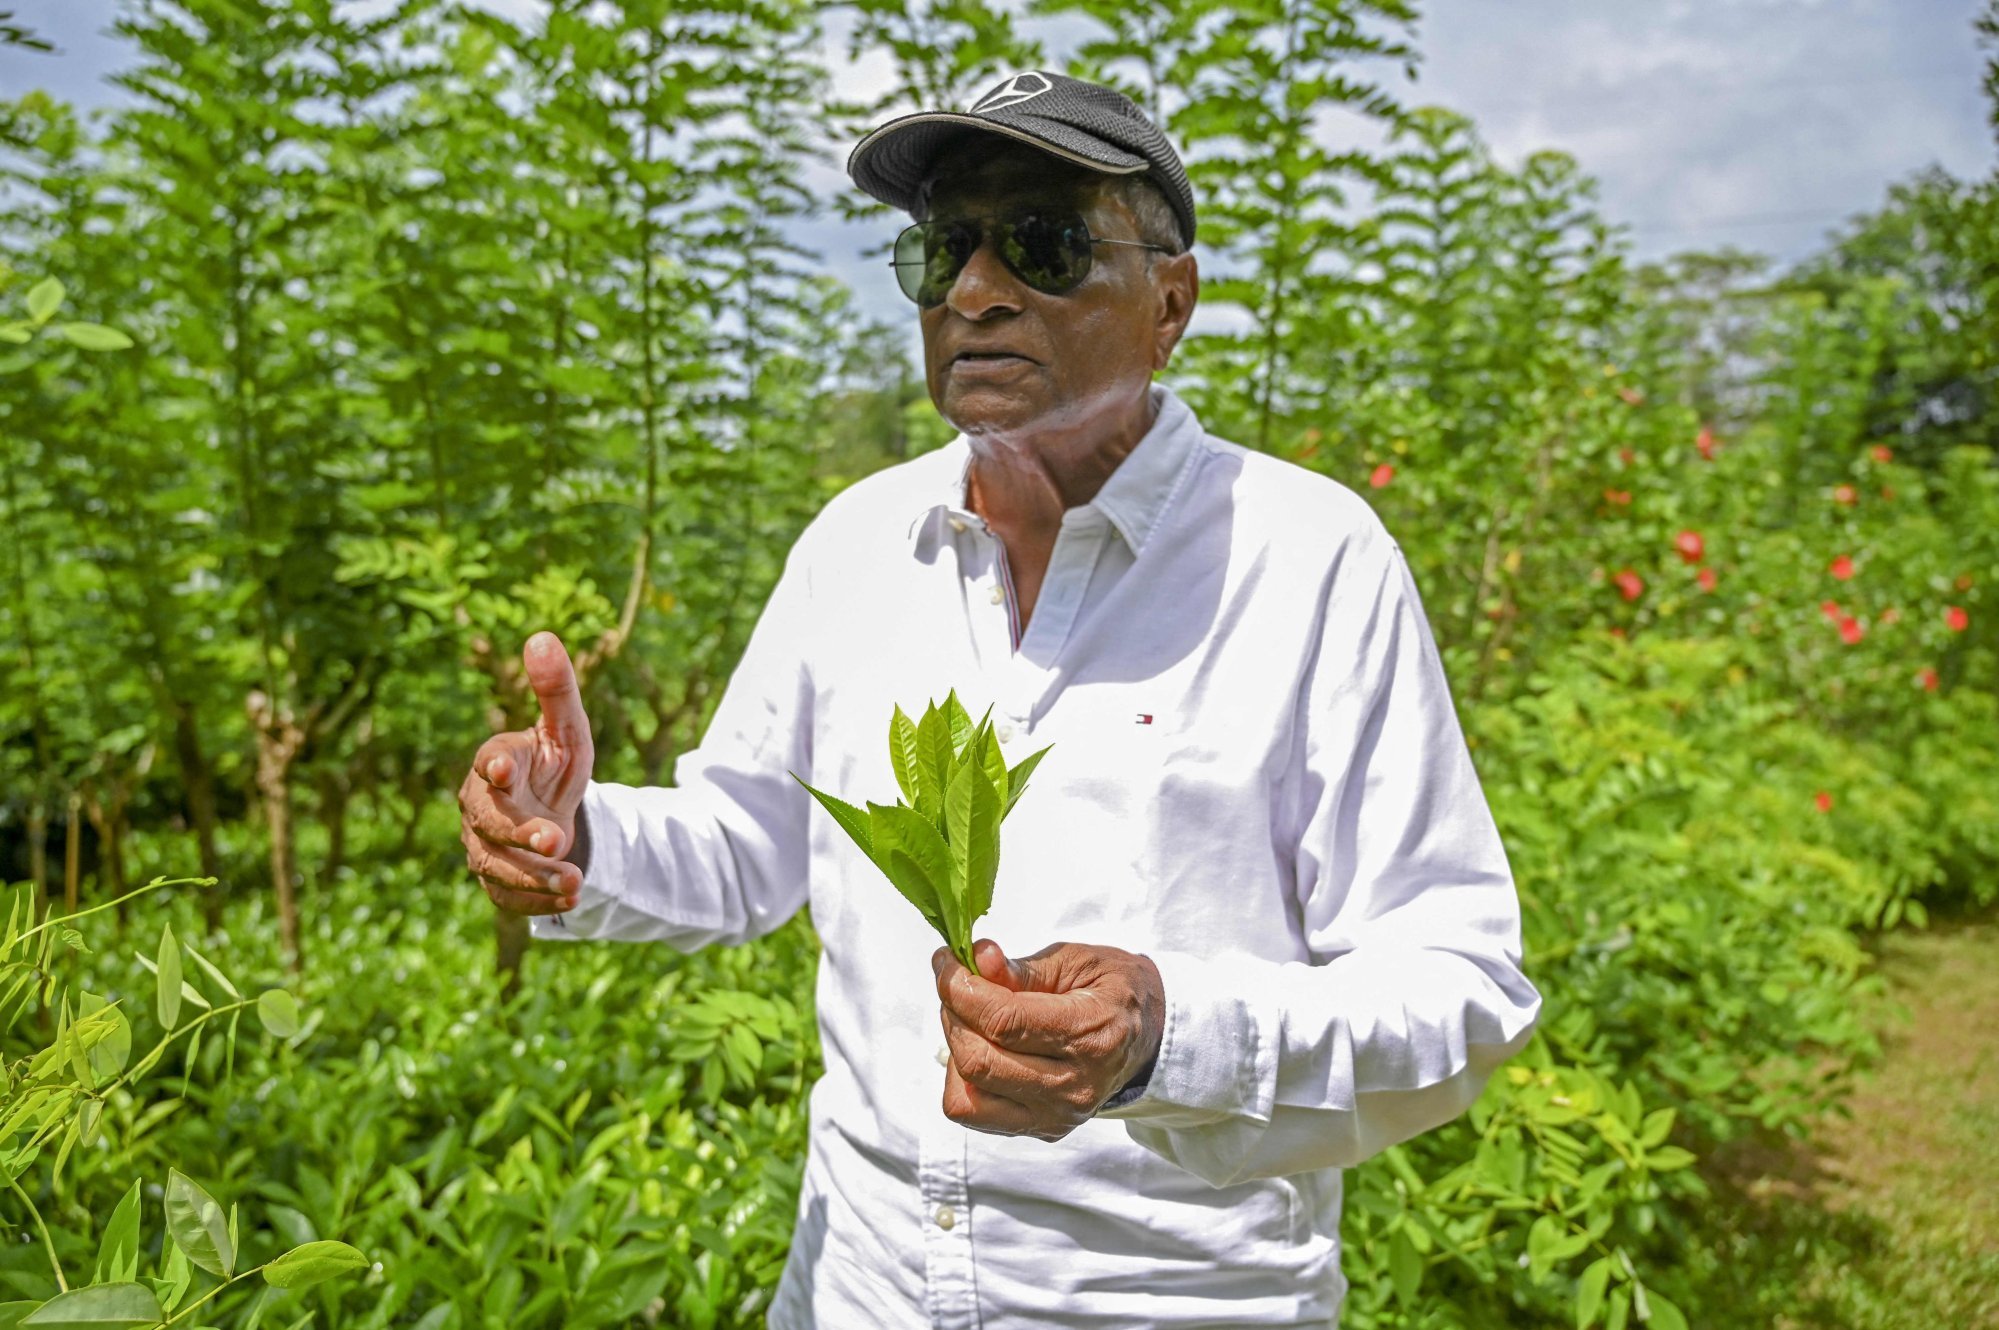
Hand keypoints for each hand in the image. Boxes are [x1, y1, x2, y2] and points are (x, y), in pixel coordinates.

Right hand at [458, 631, 595, 914]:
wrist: (551, 815)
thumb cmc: (553, 765)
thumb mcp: (566, 729)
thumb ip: (556, 689)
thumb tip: (542, 636)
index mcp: (496, 762)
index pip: (487, 763)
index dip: (493, 766)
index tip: (502, 767)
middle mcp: (481, 806)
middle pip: (488, 820)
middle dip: (519, 830)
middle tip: (556, 837)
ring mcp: (485, 846)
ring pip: (496, 865)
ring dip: (533, 875)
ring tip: (573, 880)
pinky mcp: (497, 881)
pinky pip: (509, 896)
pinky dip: (538, 901)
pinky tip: (570, 900)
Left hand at [932, 939, 1164, 1141]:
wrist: (1149, 1036)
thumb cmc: (1112, 990)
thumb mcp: (1076, 960)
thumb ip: (1022, 967)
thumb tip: (976, 960)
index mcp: (1089, 1035)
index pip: (1003, 1021)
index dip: (961, 988)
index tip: (947, 961)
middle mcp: (1073, 1087)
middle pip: (978, 1060)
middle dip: (953, 1013)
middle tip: (959, 984)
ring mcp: (1056, 1116)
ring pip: (968, 1095)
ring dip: (955, 1048)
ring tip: (973, 1019)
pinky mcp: (1042, 1129)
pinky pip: (975, 1114)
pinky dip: (963, 1079)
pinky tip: (984, 1048)